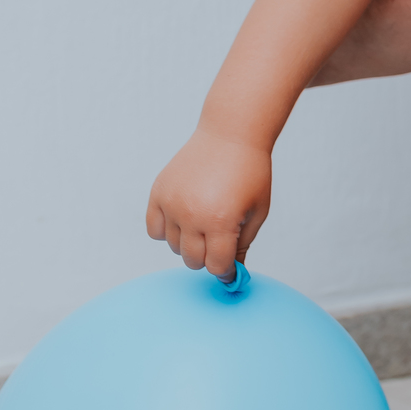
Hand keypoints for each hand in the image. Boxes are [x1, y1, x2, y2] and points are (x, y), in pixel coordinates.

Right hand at [146, 127, 271, 278]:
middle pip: (193, 261)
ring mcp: (172, 204)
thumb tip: (231, 275)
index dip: (226, 271)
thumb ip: (242, 246)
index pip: (216, 266)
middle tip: (220, 238)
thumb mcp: (256, 212)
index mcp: (220, 222)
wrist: (230, 134)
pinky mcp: (158, 193)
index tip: (230, 267)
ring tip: (205, 219)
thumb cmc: (250, 171)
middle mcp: (192, 215)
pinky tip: (184, 218)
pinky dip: (166, 230)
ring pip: (174, 247)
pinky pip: (154, 229)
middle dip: (209, 257)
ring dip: (189, 242)